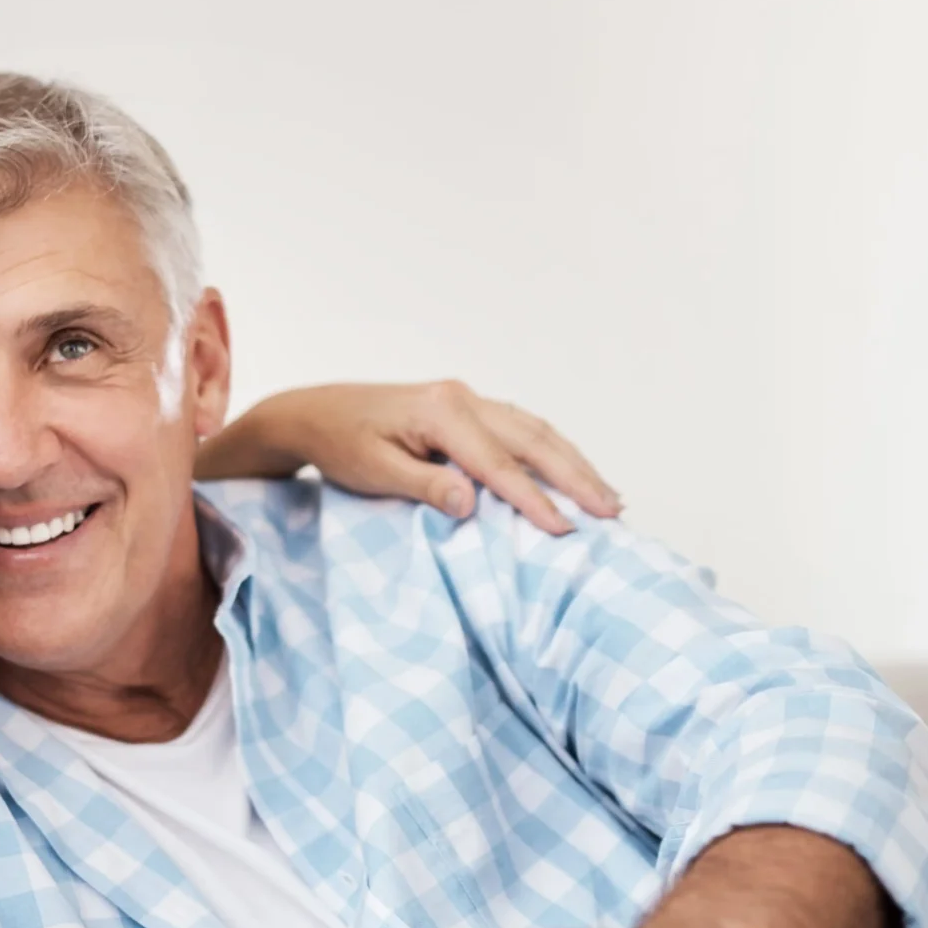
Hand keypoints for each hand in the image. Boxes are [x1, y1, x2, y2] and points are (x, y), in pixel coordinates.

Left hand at [194, 381, 619, 534]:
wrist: (314, 413)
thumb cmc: (339, 444)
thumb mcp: (373, 471)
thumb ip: (424, 486)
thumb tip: (472, 503)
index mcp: (441, 411)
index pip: (498, 463)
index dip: (534, 499)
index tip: (565, 529)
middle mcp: (462, 398)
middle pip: (533, 438)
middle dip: (576, 476)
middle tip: (612, 511)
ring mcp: (467, 399)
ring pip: (534, 430)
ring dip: (572, 462)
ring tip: (608, 496)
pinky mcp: (466, 408)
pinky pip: (519, 429)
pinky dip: (550, 451)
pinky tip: (570, 472)